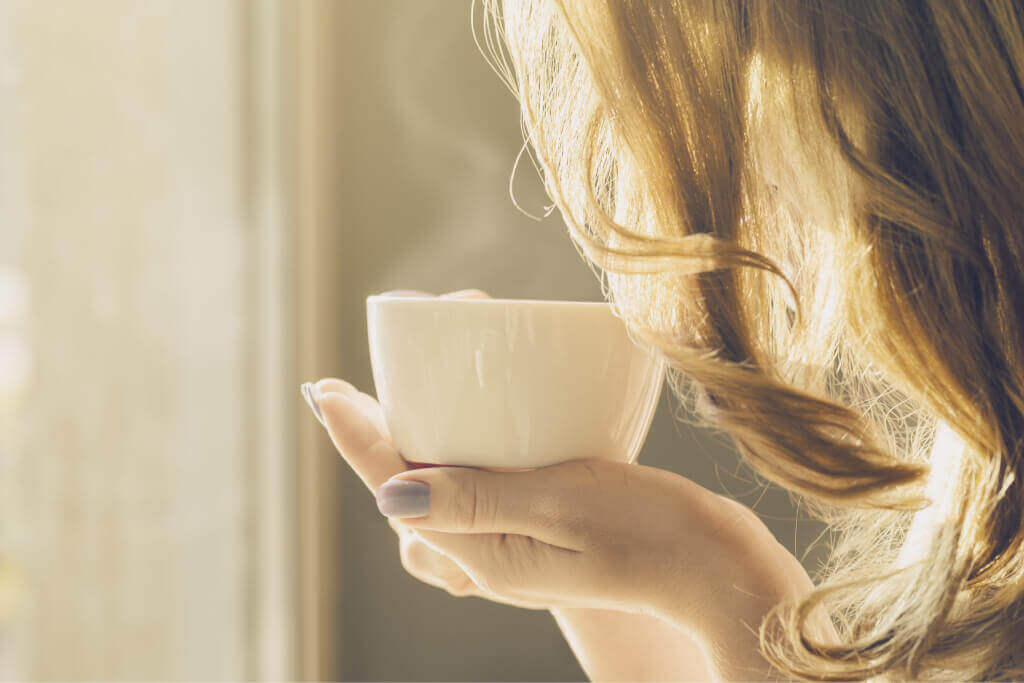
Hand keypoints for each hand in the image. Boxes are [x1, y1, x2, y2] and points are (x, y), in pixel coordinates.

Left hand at [303, 289, 814, 650]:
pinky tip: (459, 436)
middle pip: (406, 494)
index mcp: (485, 553)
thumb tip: (390, 497)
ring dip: (406, 451)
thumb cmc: (651, 532)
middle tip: (341, 391)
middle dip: (371, 440)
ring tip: (388, 406)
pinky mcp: (534, 532)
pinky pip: (470, 497)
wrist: (712, 566)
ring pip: (433, 498)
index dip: (355, 438)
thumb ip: (479, 500)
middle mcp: (486, 555)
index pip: (399, 490)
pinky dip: (450, 462)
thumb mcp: (564, 507)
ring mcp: (509, 548)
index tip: (320, 391)